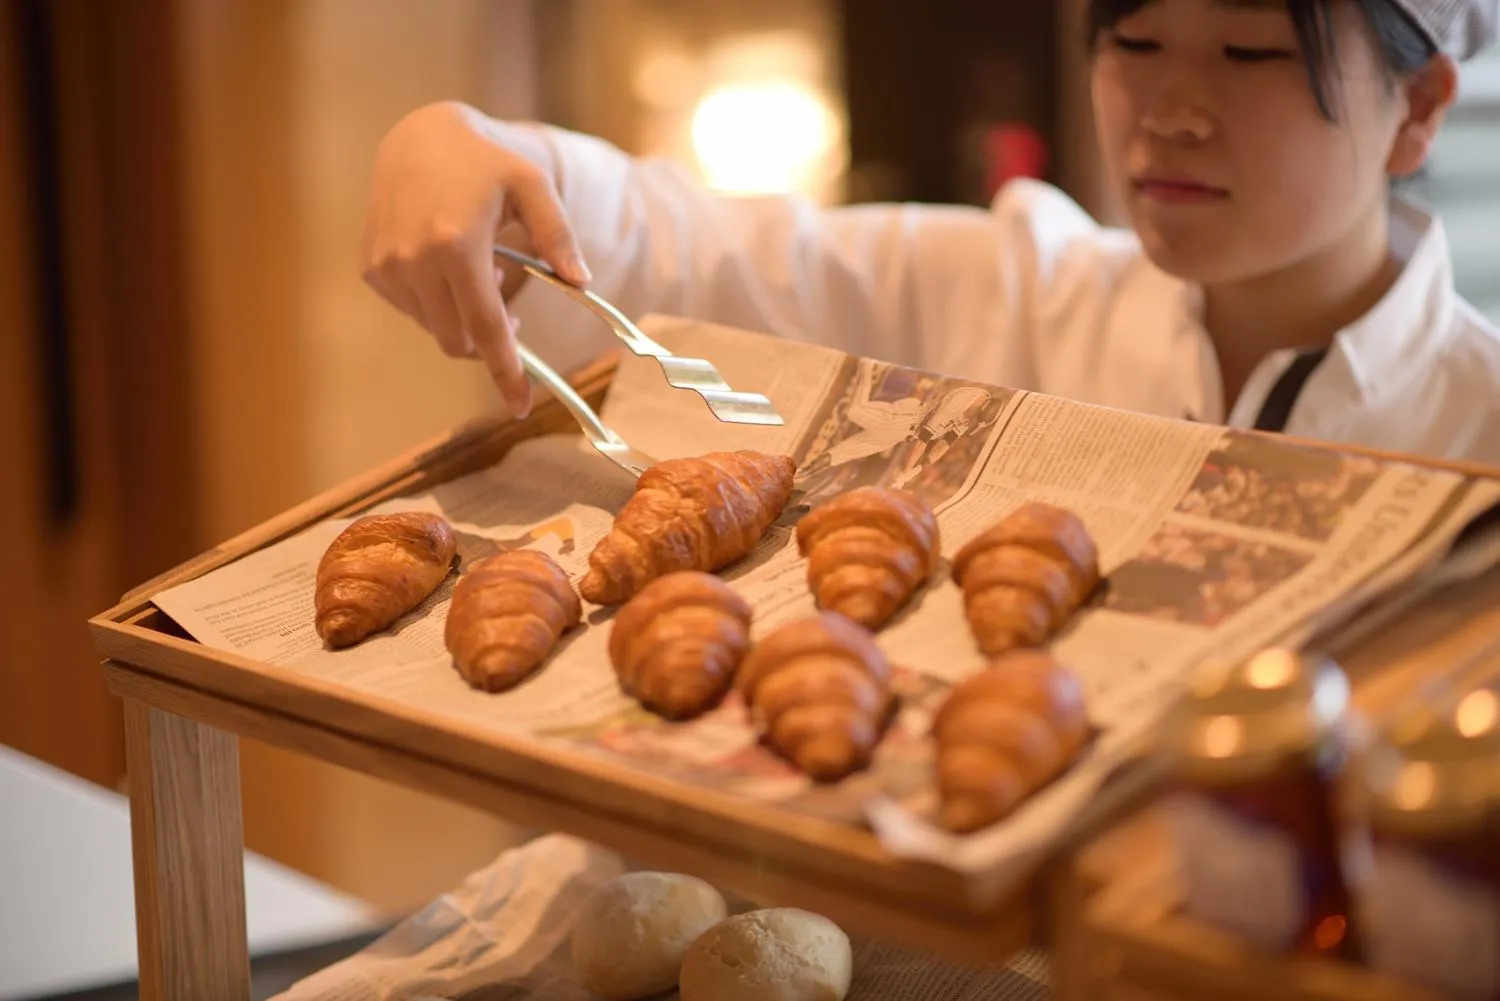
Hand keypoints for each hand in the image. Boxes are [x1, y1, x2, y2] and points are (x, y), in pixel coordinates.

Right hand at [361, 101, 591, 416]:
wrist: (418, 137)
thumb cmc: (485, 161)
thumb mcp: (533, 186)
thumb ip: (559, 236)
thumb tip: (582, 282)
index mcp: (456, 244)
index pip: (486, 328)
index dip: (506, 372)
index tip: (520, 407)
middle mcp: (414, 260)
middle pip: (458, 341)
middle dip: (487, 340)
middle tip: (510, 307)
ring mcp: (387, 266)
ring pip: (435, 328)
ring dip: (461, 317)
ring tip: (478, 271)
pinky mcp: (372, 268)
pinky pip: (413, 310)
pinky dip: (436, 302)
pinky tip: (445, 265)